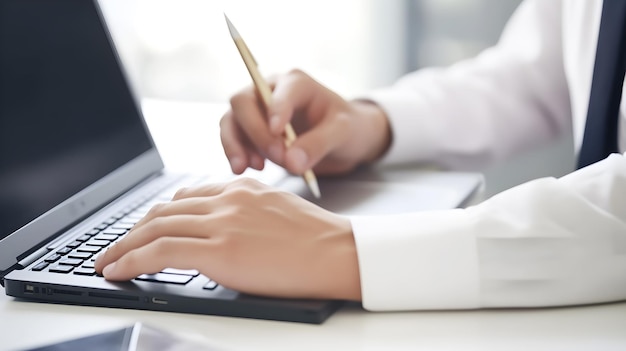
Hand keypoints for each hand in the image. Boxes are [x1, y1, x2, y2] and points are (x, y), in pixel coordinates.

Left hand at [94, 178, 361, 300]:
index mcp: (241, 188)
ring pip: (155, 228)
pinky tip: (118, 270)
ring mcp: (222, 222)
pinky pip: (161, 251)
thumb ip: (245, 212)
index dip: (157, 215)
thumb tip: (221, 229)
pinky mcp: (219, 249)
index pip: (185, 198)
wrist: (337, 252)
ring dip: (123, 246)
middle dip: (133, 230)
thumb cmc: (316, 240)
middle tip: (115, 247)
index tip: (144, 229)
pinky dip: (131, 260)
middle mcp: (227, 199)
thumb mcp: (277, 211)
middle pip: (163, 210)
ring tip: (108, 261)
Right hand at [221, 69, 390, 175]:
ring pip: (231, 120)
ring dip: (235, 144)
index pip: (278, 90)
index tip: (278, 133)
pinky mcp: (251, 131)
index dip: (275, 109)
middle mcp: (270, 91)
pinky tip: (250, 168)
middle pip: (243, 102)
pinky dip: (236, 153)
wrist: (343, 140)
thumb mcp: (342, 133)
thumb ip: (319, 144)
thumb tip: (291, 162)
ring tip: (253, 167)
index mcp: (297, 83)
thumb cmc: (347, 128)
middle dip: (255, 132)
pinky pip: (233, 138)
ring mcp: (257, 111)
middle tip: (278, 157)